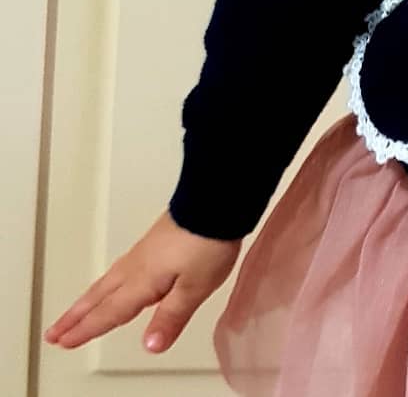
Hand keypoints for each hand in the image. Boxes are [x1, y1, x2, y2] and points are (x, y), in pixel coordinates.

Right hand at [44, 211, 241, 352]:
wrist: (217, 198)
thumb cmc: (208, 241)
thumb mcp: (195, 287)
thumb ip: (171, 316)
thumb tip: (150, 346)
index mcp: (143, 280)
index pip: (110, 312)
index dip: (87, 329)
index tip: (64, 342)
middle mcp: (138, 265)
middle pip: (99, 296)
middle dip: (76, 316)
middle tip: (53, 332)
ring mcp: (145, 251)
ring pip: (107, 281)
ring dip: (88, 299)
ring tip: (74, 312)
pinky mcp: (155, 241)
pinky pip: (120, 269)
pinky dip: (107, 282)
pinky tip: (114, 283)